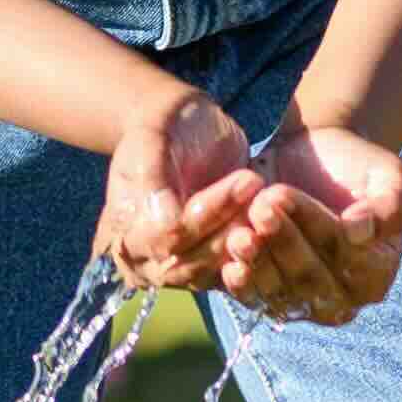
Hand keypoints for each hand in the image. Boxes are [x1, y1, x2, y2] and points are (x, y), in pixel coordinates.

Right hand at [99, 86, 274, 290]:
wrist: (182, 129)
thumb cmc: (164, 126)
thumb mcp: (152, 139)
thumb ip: (152, 180)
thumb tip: (165, 228)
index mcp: (121, 229)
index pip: (166, 238)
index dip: (206, 215)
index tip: (245, 179)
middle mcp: (143, 260)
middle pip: (189, 264)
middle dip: (230, 229)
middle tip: (267, 195)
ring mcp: (177, 269)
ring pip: (213, 273)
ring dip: (248, 244)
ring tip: (274, 209)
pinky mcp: (209, 268)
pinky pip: (232, 275)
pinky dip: (256, 256)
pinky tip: (279, 228)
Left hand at [216, 111, 401, 324]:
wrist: (315, 157)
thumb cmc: (360, 167)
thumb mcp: (391, 176)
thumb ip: (392, 205)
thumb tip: (361, 232)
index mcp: (375, 275)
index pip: (348, 259)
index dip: (318, 229)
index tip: (288, 196)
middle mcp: (340, 298)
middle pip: (311, 278)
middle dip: (284, 241)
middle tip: (262, 206)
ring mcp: (300, 299)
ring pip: (278, 290)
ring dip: (258, 263)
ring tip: (240, 233)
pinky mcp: (266, 290)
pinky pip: (252, 296)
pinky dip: (240, 283)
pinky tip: (227, 262)